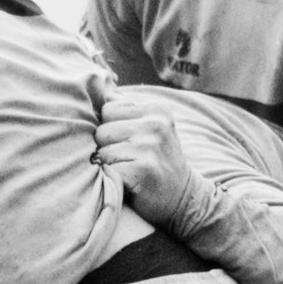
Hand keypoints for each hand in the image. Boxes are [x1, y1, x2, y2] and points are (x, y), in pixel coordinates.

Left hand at [110, 106, 203, 233]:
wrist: (183, 200)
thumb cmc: (157, 162)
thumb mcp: (150, 128)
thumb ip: (125, 108)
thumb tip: (98, 83)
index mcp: (156, 110)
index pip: (107, 108)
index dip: (110, 128)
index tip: (127, 142)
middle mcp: (156, 124)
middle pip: (101, 130)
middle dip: (106, 147)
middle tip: (128, 160)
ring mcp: (151, 147)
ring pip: (100, 151)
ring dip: (109, 165)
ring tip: (129, 171)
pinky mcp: (143, 170)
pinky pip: (106, 169)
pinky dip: (112, 180)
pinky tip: (129, 183)